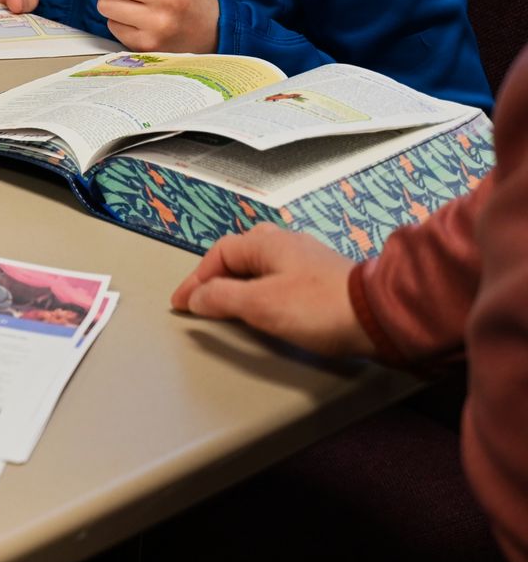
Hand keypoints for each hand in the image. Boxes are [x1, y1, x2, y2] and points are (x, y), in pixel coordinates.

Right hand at [171, 224, 374, 358]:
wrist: (379, 317)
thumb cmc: (318, 307)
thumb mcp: (258, 304)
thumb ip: (221, 298)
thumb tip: (196, 297)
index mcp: (267, 244)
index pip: (218, 254)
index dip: (196, 279)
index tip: (183, 304)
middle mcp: (287, 245)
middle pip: (240, 253)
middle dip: (218, 275)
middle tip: (206, 299)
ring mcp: (309, 260)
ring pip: (263, 264)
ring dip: (242, 281)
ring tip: (233, 303)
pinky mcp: (325, 280)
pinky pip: (282, 277)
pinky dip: (264, 289)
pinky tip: (270, 306)